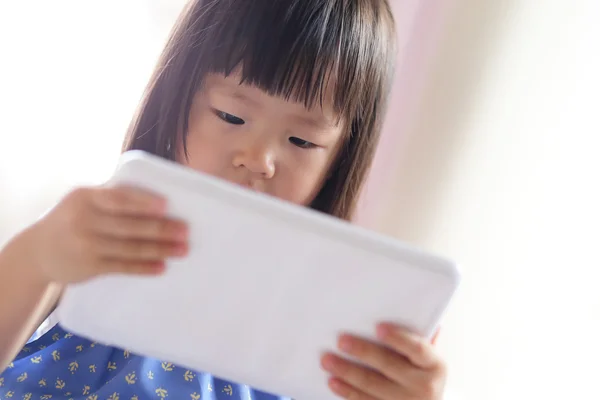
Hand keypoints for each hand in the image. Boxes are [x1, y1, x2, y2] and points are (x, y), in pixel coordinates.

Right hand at [20, 186, 187, 283]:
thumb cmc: (71, 220)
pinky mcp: (90, 266)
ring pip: (130, 247)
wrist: (37, 252)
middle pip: (130, 225)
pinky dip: (144, 267)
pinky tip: (161, 267)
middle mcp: (84, 220)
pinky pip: (123, 267)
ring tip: (182, 250)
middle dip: (161, 228)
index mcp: (85, 197)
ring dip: (159, 249)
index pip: (119, 199)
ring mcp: (87, 244)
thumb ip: (110, 198)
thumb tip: (156, 202)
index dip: (144, 202)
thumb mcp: (82, 202)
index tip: (166, 206)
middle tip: (185, 231)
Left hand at [321, 324, 445, 399]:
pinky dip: (347, 392)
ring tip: (327, 360)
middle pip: (388, 366)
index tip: (379, 327)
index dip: (398, 338)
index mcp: (435, 365)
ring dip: (347, 372)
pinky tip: (333, 381)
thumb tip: (413, 308)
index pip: (417, 349)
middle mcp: (424, 387)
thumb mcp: (429, 357)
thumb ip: (421, 336)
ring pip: (372, 386)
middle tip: (341, 341)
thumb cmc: (424, 373)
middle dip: (362, 352)